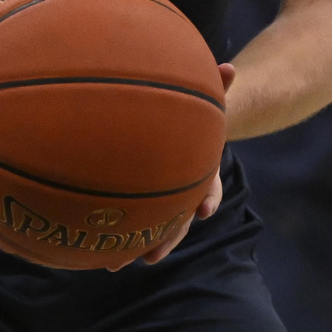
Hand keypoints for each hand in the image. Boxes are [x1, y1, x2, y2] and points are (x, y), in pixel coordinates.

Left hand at [117, 61, 239, 270]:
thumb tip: (232, 67)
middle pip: (180, 220)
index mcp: (202, 168)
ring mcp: (172, 198)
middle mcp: (188, 188)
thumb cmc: (195, 113)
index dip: (208, 199)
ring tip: (117, 264)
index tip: (203, 212)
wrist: (193, 127)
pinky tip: (100, 255)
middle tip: (152, 258)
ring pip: (159, 229)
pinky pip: (140, 223)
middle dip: (167, 239)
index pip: (210, 186)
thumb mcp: (207, 100)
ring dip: (141, 247)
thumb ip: (219, 86)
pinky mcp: (153, 201)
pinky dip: (123, 239)